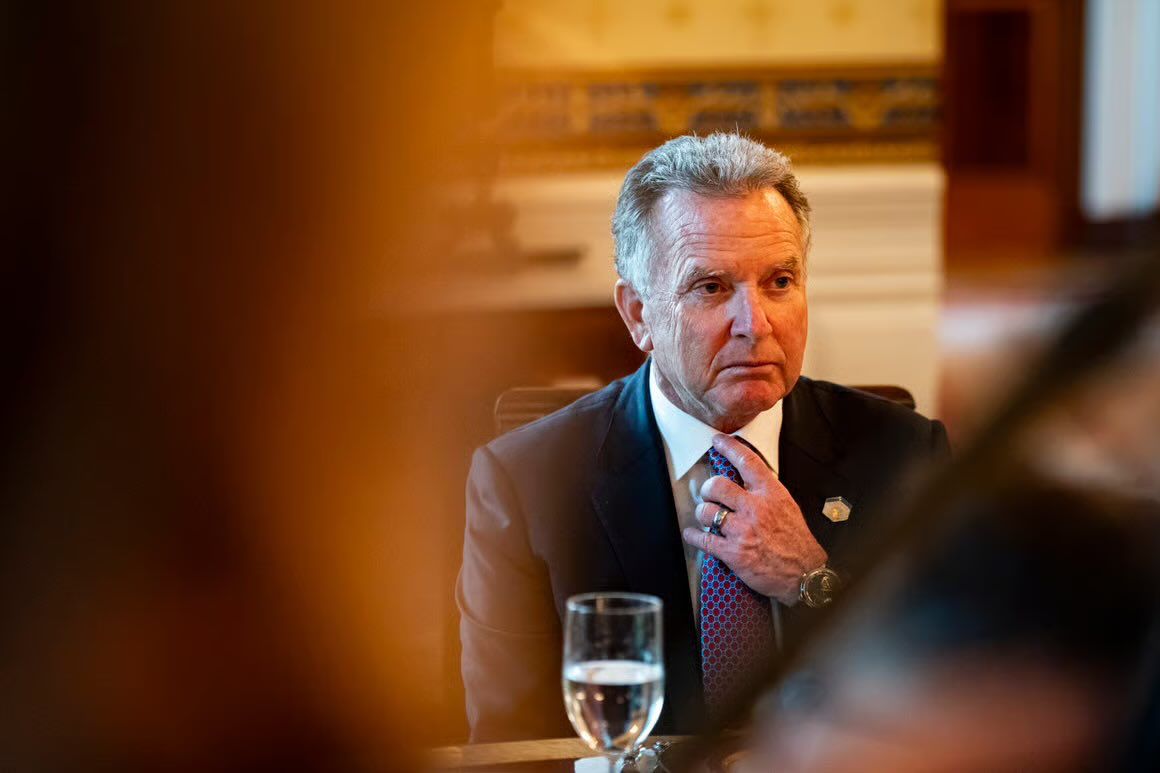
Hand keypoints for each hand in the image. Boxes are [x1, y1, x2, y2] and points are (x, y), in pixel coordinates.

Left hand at [681, 434, 826, 604]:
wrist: (804, 574)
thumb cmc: (797, 542)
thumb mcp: (787, 507)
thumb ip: (766, 494)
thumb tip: (746, 482)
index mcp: (771, 494)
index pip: (747, 462)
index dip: (730, 447)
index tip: (718, 441)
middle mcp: (755, 508)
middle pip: (717, 485)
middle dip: (708, 488)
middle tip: (710, 494)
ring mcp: (742, 530)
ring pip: (706, 511)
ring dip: (703, 513)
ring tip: (707, 516)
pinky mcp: (732, 552)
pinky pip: (704, 539)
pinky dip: (694, 536)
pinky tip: (692, 534)